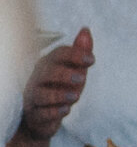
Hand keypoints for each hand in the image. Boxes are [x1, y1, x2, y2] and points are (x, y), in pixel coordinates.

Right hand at [16, 28, 92, 145]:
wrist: (44, 116)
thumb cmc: (61, 88)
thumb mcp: (75, 70)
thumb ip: (80, 52)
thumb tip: (86, 29)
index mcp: (48, 64)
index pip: (58, 54)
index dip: (75, 54)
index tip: (92, 60)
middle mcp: (37, 79)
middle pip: (47, 72)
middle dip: (64, 74)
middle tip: (81, 78)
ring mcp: (34, 97)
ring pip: (41, 94)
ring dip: (59, 94)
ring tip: (76, 96)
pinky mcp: (35, 115)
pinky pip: (41, 113)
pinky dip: (54, 111)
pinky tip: (66, 110)